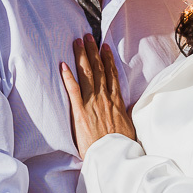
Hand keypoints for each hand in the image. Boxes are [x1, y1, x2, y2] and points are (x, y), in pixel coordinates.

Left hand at [61, 35, 136, 157]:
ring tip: (77, 42)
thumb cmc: (121, 144)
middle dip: (93, 51)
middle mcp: (105, 98)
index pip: (112, 75)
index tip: (104, 47)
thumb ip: (126, 114)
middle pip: (99, 69)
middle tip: (88, 36)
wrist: (113, 155)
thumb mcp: (129, 126)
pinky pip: (73, 91)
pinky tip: (63, 65)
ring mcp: (93, 103)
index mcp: (117, 101)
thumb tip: (129, 107)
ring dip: (82, 56)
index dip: (107, 59)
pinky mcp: (80, 112)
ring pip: (88, 74)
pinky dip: (68, 77)